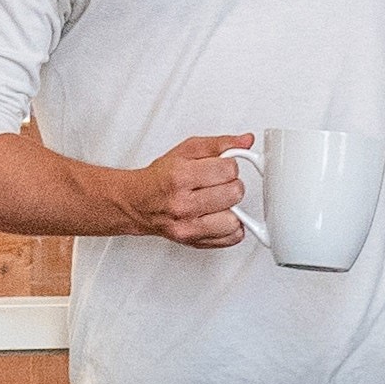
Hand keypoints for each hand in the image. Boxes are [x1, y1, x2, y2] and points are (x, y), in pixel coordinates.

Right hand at [124, 133, 257, 250]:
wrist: (138, 203)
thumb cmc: (161, 178)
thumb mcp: (186, 151)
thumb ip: (219, 144)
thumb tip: (246, 141)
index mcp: (180, 177)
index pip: (228, 169)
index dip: (228, 166)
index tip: (220, 168)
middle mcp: (183, 204)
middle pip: (234, 193)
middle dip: (231, 185)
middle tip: (218, 185)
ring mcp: (188, 227)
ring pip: (235, 219)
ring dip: (231, 209)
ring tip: (217, 202)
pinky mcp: (194, 242)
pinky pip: (231, 238)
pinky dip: (230, 227)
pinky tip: (218, 217)